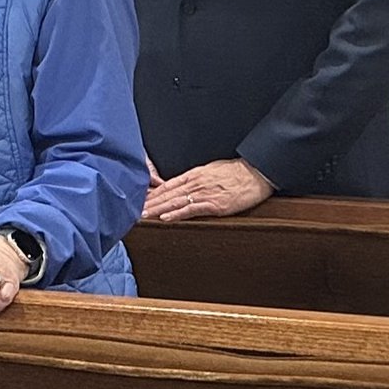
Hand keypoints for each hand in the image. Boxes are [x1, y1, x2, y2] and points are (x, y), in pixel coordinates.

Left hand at [142, 157, 272, 221]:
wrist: (256, 173)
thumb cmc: (235, 173)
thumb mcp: (210, 171)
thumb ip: (194, 179)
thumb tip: (180, 185)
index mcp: (193, 175)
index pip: (166, 186)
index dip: (150, 194)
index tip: (137, 200)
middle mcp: (195, 183)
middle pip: (166, 194)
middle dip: (148, 203)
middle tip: (132, 211)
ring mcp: (204, 193)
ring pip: (174, 202)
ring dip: (157, 209)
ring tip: (143, 216)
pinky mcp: (214, 204)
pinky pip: (192, 209)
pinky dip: (177, 214)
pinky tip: (165, 218)